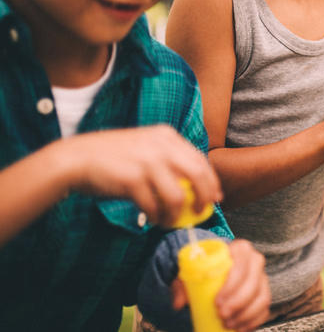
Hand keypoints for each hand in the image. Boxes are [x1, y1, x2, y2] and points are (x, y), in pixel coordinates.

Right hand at [56, 126, 220, 226]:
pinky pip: (154, 205)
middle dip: (204, 197)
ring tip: (169, 220)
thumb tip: (193, 187)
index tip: (215, 196)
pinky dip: (156, 216)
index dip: (211, 180)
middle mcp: (161, 146)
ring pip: (178, 195)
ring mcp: (147, 161)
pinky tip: (151, 218)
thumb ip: (168, 161)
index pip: (200, 159)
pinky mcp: (133, 179)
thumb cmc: (112, 157)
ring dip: (176, 213)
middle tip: (201, 212)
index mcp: (167, 136)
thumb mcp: (145, 148)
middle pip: (198, 174)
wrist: (76, 158)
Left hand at [171, 240, 270, 331]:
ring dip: (246, 314)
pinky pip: (264, 309)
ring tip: (228, 323)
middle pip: (253, 283)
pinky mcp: (264, 294)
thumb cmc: (203, 272)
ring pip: (262, 297)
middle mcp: (255, 261)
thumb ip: (181, 287)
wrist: (215, 273)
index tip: (216, 302)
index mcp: (240, 250)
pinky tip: (240, 328)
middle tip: (222, 315)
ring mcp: (262, 278)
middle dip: (238, 302)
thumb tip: (179, 303)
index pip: (241, 265)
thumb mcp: (189, 274)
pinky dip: (253, 321)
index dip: (232, 285)